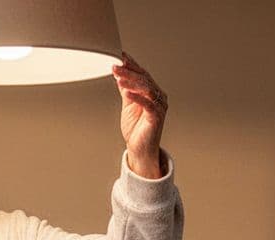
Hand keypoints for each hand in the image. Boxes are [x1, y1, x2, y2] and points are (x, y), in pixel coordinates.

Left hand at [113, 52, 166, 178]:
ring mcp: (159, 106)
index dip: (131, 64)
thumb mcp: (128, 104)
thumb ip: (126, 89)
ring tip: (118, 77)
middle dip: (129, 71)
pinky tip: (126, 92)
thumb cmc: (136, 128)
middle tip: (115, 65)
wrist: (139, 148)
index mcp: (152, 92)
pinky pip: (147, 104)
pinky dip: (137, 97)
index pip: (142, 74)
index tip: (119, 55)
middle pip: (144, 79)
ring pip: (146, 89)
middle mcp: (158, 97)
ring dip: (131, 81)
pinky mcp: (157, 117)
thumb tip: (119, 74)